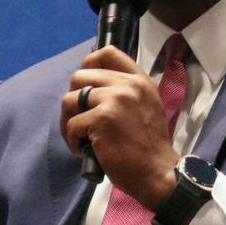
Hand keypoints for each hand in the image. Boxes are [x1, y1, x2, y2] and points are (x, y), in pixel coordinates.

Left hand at [60, 47, 178, 208]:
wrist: (157, 172)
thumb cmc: (149, 146)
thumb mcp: (146, 107)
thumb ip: (126, 92)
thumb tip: (91, 88)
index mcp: (139, 80)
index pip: (108, 53)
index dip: (88, 64)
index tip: (84, 85)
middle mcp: (127, 85)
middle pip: (80, 75)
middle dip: (73, 99)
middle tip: (78, 119)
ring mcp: (114, 100)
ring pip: (70, 99)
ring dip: (67, 120)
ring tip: (78, 137)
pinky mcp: (101, 119)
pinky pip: (72, 124)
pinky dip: (72, 140)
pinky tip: (82, 150)